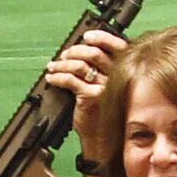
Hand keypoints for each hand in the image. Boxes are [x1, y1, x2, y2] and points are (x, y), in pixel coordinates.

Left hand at [44, 26, 128, 141]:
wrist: (103, 140)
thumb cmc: (103, 115)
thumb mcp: (107, 89)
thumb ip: (102, 71)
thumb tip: (82, 53)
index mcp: (124, 72)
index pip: (117, 46)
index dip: (101, 37)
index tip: (86, 36)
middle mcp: (117, 78)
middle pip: (95, 53)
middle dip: (75, 51)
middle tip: (64, 54)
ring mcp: (104, 88)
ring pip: (81, 66)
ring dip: (63, 64)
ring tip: (54, 66)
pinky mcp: (90, 97)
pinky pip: (71, 80)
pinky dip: (57, 77)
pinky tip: (51, 79)